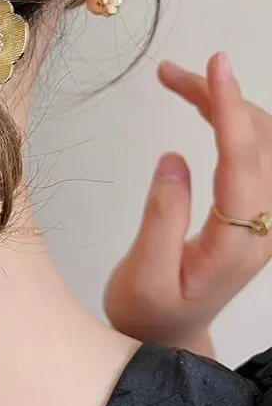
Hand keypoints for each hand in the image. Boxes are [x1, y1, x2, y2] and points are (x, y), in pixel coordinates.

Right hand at [105, 53, 271, 357]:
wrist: (168, 337)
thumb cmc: (151, 311)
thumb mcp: (146, 274)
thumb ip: (162, 218)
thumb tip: (174, 158)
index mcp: (239, 242)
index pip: (243, 162)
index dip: (230, 110)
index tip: (216, 68)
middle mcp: (263, 226)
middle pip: (259, 142)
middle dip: (219, 97)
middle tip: (171, 73)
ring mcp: (263, 218)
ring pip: (260, 142)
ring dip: (224, 104)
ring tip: (177, 81)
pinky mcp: (253, 210)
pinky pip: (252, 153)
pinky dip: (229, 121)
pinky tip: (202, 106)